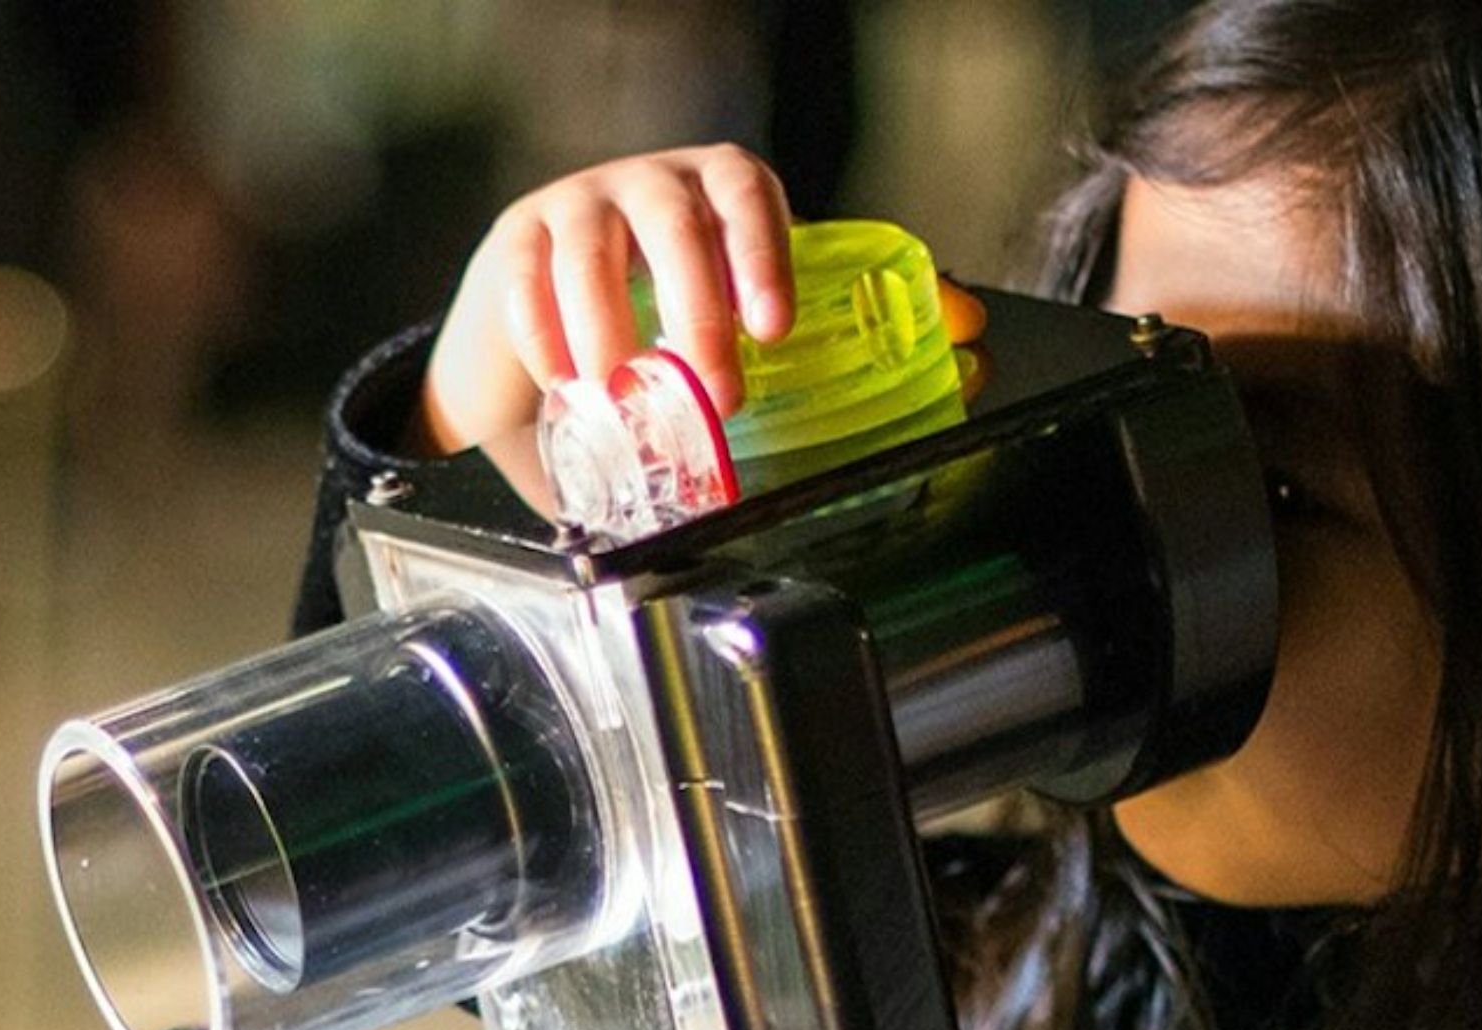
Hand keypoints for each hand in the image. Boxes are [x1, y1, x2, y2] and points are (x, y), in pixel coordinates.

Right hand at [417, 144, 986, 455]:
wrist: (550, 348)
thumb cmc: (666, 330)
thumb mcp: (751, 323)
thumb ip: (848, 326)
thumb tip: (967, 331)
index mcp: (716, 195)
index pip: (744, 192)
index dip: (761, 252)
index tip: (774, 327)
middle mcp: (647, 187)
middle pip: (673, 222)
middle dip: (697, 306)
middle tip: (716, 388)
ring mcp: (575, 206)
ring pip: (591, 248)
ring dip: (612, 325)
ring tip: (624, 389)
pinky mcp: (513, 244)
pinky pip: (525, 277)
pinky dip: (546, 333)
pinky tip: (564, 380)